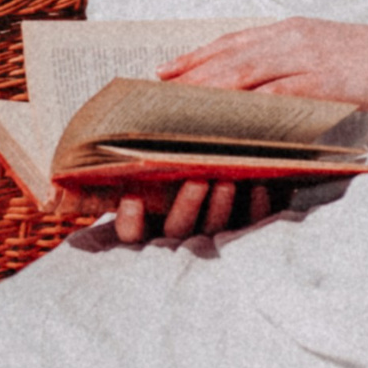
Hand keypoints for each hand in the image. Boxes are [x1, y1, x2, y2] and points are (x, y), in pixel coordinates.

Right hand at [109, 178, 272, 246]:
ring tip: (225, 182)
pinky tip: (259, 187)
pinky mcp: (240, 231)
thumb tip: (108, 129)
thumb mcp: (152, 170)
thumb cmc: (172, 167)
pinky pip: (249, 227)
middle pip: (178, 230)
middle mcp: (178, 237)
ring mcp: (209, 238)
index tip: (132, 198)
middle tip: (196, 181)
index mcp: (150, 225)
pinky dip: (256, 210)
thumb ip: (138, 162)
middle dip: (186, 207)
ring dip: (219, 208)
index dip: (130, 221)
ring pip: (212, 231)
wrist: (219, 181)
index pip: (132, 234)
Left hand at [157, 12, 367, 113]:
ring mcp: (306, 58)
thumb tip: (256, 94)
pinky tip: (225, 125)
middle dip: (187, 77)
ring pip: (243, 75)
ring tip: (173, 112)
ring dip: (205, 94)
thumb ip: (292, 67)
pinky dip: (247, 110)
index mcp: (290, 31)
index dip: (194, 57)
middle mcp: (292, 38)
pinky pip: (276, 97)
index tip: (161, 72)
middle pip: (227, 57)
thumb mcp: (325, 55)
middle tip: (151, 96)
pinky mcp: (323, 82)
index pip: (231, 42)